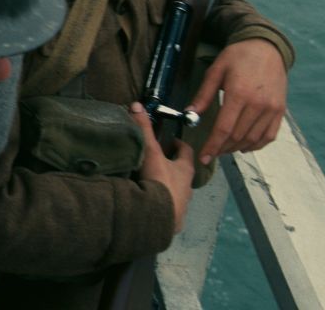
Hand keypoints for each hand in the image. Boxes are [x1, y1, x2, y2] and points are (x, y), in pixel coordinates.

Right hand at [132, 102, 195, 230]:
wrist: (160, 217)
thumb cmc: (160, 182)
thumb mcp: (151, 153)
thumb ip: (144, 130)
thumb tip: (137, 105)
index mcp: (185, 169)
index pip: (186, 152)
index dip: (179, 145)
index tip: (170, 141)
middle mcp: (186, 186)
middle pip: (181, 172)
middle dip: (170, 166)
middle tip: (155, 160)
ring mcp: (181, 204)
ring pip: (175, 190)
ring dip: (165, 185)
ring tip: (148, 180)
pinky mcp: (172, 218)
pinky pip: (167, 207)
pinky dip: (159, 202)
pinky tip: (147, 200)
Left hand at [186, 39, 288, 163]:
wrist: (266, 48)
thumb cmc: (238, 57)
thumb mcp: (216, 71)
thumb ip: (203, 95)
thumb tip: (190, 114)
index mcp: (239, 94)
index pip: (224, 128)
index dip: (212, 146)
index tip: (204, 158)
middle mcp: (258, 104)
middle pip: (238, 136)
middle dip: (222, 148)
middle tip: (211, 152)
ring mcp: (272, 109)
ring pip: (253, 139)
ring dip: (237, 148)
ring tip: (224, 149)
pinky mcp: (280, 110)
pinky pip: (269, 136)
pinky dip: (256, 145)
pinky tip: (244, 145)